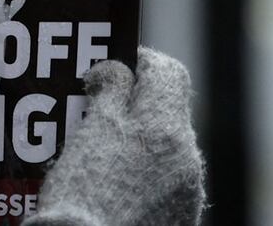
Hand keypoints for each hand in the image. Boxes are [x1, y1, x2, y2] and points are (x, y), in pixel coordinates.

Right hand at [23, 48, 204, 225]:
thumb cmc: (84, 189)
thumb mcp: (92, 129)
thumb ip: (110, 90)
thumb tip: (118, 69)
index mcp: (167, 127)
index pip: (168, 71)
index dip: (139, 61)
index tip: (110, 67)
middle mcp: (188, 157)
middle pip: (166, 111)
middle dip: (134, 104)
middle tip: (95, 108)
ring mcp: (188, 191)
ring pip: (166, 147)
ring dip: (138, 140)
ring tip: (99, 150)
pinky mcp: (181, 215)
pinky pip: (165, 180)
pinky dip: (143, 172)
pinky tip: (113, 183)